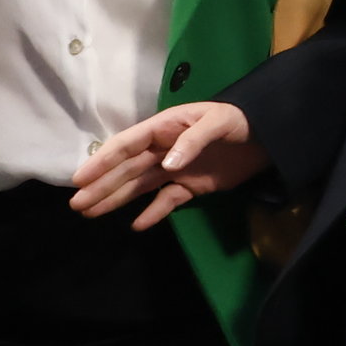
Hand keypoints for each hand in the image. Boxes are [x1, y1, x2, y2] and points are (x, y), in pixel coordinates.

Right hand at [73, 99, 268, 226]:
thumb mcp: (218, 122)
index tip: (80, 178)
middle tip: (77, 205)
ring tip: (91, 213)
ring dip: (116, 199)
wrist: (269, 136)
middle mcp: (163, 149)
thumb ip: (192, 141)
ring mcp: (175, 169)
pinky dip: (154, 213)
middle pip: (126, 170)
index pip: (126, 145)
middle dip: (101, 186)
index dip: (102, 161)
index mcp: (163, 129)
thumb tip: (167, 165)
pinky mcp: (191, 186)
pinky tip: (137, 225)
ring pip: (139, 186)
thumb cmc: (239, 120)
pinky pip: (167, 201)